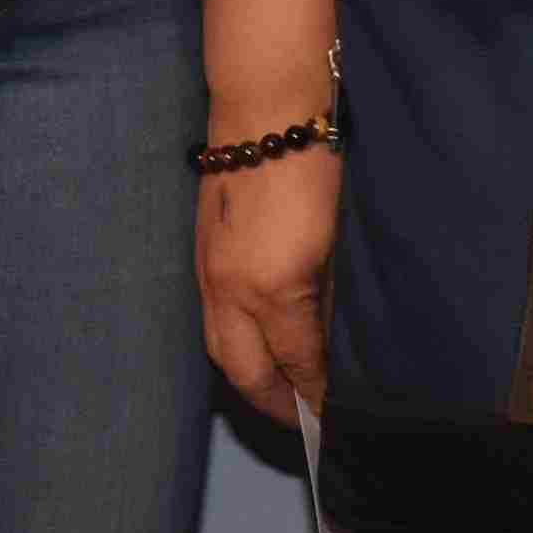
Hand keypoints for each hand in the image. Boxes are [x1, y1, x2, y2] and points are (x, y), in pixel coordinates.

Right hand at [197, 146, 336, 427]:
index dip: (315, 394)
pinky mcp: (200, 259)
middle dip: (274, 403)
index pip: (298, 361)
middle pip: (246, 372)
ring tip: (275, 394)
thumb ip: (324, 295)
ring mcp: (209, 276)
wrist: (263, 110)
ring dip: (247, 379)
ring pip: (221, 349)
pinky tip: (253, 348)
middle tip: (301, 422)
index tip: (332, 415)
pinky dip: (234, 345)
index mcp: (277, 288)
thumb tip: (322, 338)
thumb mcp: (332, 241)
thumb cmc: (313, 168)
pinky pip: (213, 320)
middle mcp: (233, 292)